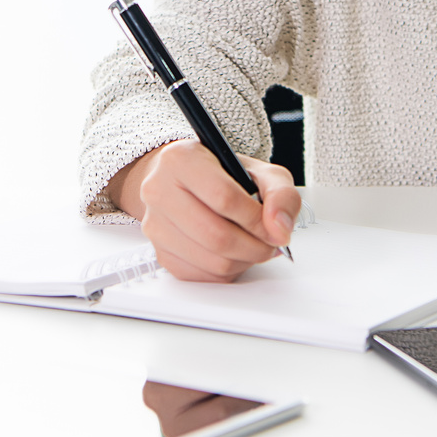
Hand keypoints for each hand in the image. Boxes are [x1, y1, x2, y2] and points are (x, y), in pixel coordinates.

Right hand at [105, 139, 300, 281]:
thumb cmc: (222, 175)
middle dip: (255, 246)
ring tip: (255, 246)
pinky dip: (228, 271)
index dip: (256, 219)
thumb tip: (279, 229)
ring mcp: (155, 225)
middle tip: (270, 243)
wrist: (187, 181)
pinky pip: (203, 276)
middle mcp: (159, 191)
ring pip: (212, 261)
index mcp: (181, 160)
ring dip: (244, 261)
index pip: (223, 198)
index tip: (274, 227)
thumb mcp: (260, 171)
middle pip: (216, 235)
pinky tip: (235, 254)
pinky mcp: (160, 253)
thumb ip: (280, 194)